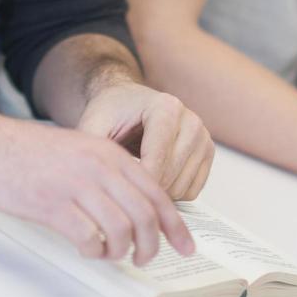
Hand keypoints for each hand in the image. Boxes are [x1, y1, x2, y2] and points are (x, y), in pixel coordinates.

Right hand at [0, 103, 195, 265]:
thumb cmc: (28, 152)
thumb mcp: (80, 149)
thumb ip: (108, 171)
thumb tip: (133, 205)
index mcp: (109, 153)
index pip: (157, 192)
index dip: (175, 223)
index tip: (185, 244)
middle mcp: (99, 168)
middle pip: (145, 215)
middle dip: (152, 244)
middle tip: (145, 258)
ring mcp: (78, 186)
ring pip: (122, 230)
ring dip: (122, 251)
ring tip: (112, 254)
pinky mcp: (54, 206)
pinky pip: (90, 239)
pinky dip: (95, 251)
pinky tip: (87, 248)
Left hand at [76, 80, 214, 199]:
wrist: (126, 101)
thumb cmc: (111, 111)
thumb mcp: (94, 124)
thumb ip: (94, 149)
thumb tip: (89, 181)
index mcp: (166, 107)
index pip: (157, 159)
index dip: (135, 183)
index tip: (116, 195)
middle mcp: (190, 119)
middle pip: (171, 176)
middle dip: (143, 190)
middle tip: (120, 189)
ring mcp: (202, 136)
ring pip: (182, 187)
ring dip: (157, 194)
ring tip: (134, 180)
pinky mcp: (207, 151)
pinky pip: (191, 190)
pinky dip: (171, 193)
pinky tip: (151, 179)